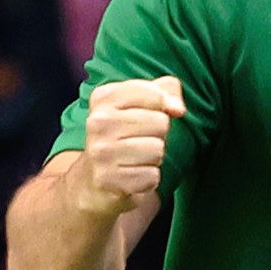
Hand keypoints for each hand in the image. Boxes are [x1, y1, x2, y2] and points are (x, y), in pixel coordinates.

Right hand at [76, 75, 186, 212]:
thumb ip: (167, 90)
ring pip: (157, 150)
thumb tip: (177, 109)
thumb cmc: (125, 134)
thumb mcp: (143, 102)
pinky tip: (132, 174)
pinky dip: (148, 178)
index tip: (150, 115)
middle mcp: (97, 122)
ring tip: (136, 158)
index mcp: (103, 97)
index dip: (163, 107)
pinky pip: (152, 176)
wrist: (93, 177)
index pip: (156, 94)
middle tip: (139, 140)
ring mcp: (100, 151)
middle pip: (160, 122)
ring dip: (154, 157)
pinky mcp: (107, 179)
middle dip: (158, 134)